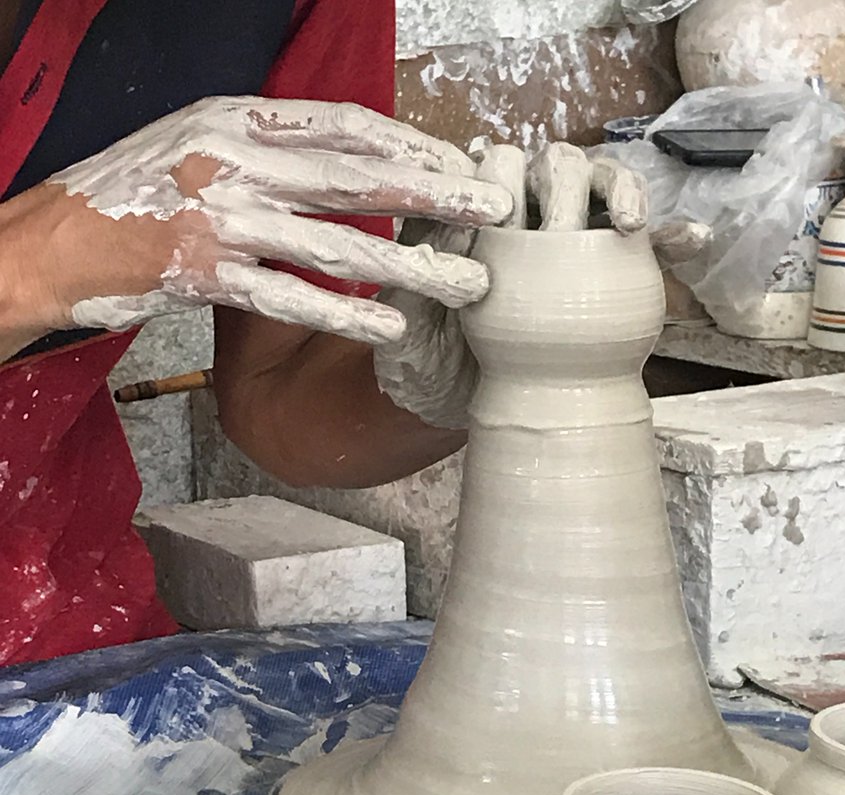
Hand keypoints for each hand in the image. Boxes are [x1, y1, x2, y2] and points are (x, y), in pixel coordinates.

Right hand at [0, 97, 511, 347]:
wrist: (53, 239)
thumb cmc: (133, 194)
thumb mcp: (198, 145)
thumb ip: (266, 150)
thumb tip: (341, 162)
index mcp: (235, 119)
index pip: (342, 124)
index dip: (409, 145)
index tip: (460, 167)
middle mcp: (232, 159)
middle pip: (354, 175)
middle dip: (433, 195)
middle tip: (494, 213)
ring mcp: (217, 216)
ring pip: (332, 240)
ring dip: (408, 263)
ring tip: (466, 283)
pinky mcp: (201, 273)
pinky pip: (287, 296)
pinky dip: (344, 314)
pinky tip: (394, 328)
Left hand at [375, 143, 705, 429]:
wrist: (467, 416)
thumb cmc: (430, 368)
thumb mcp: (412, 332)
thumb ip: (422, 282)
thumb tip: (445, 221)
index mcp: (477, 224)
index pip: (497, 169)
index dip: (506, 176)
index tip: (510, 214)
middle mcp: (527, 222)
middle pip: (558, 169)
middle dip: (571, 181)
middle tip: (573, 222)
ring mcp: (570, 247)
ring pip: (604, 192)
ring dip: (623, 193)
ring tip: (633, 223)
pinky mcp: (605, 279)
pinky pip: (646, 249)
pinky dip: (672, 239)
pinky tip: (692, 240)